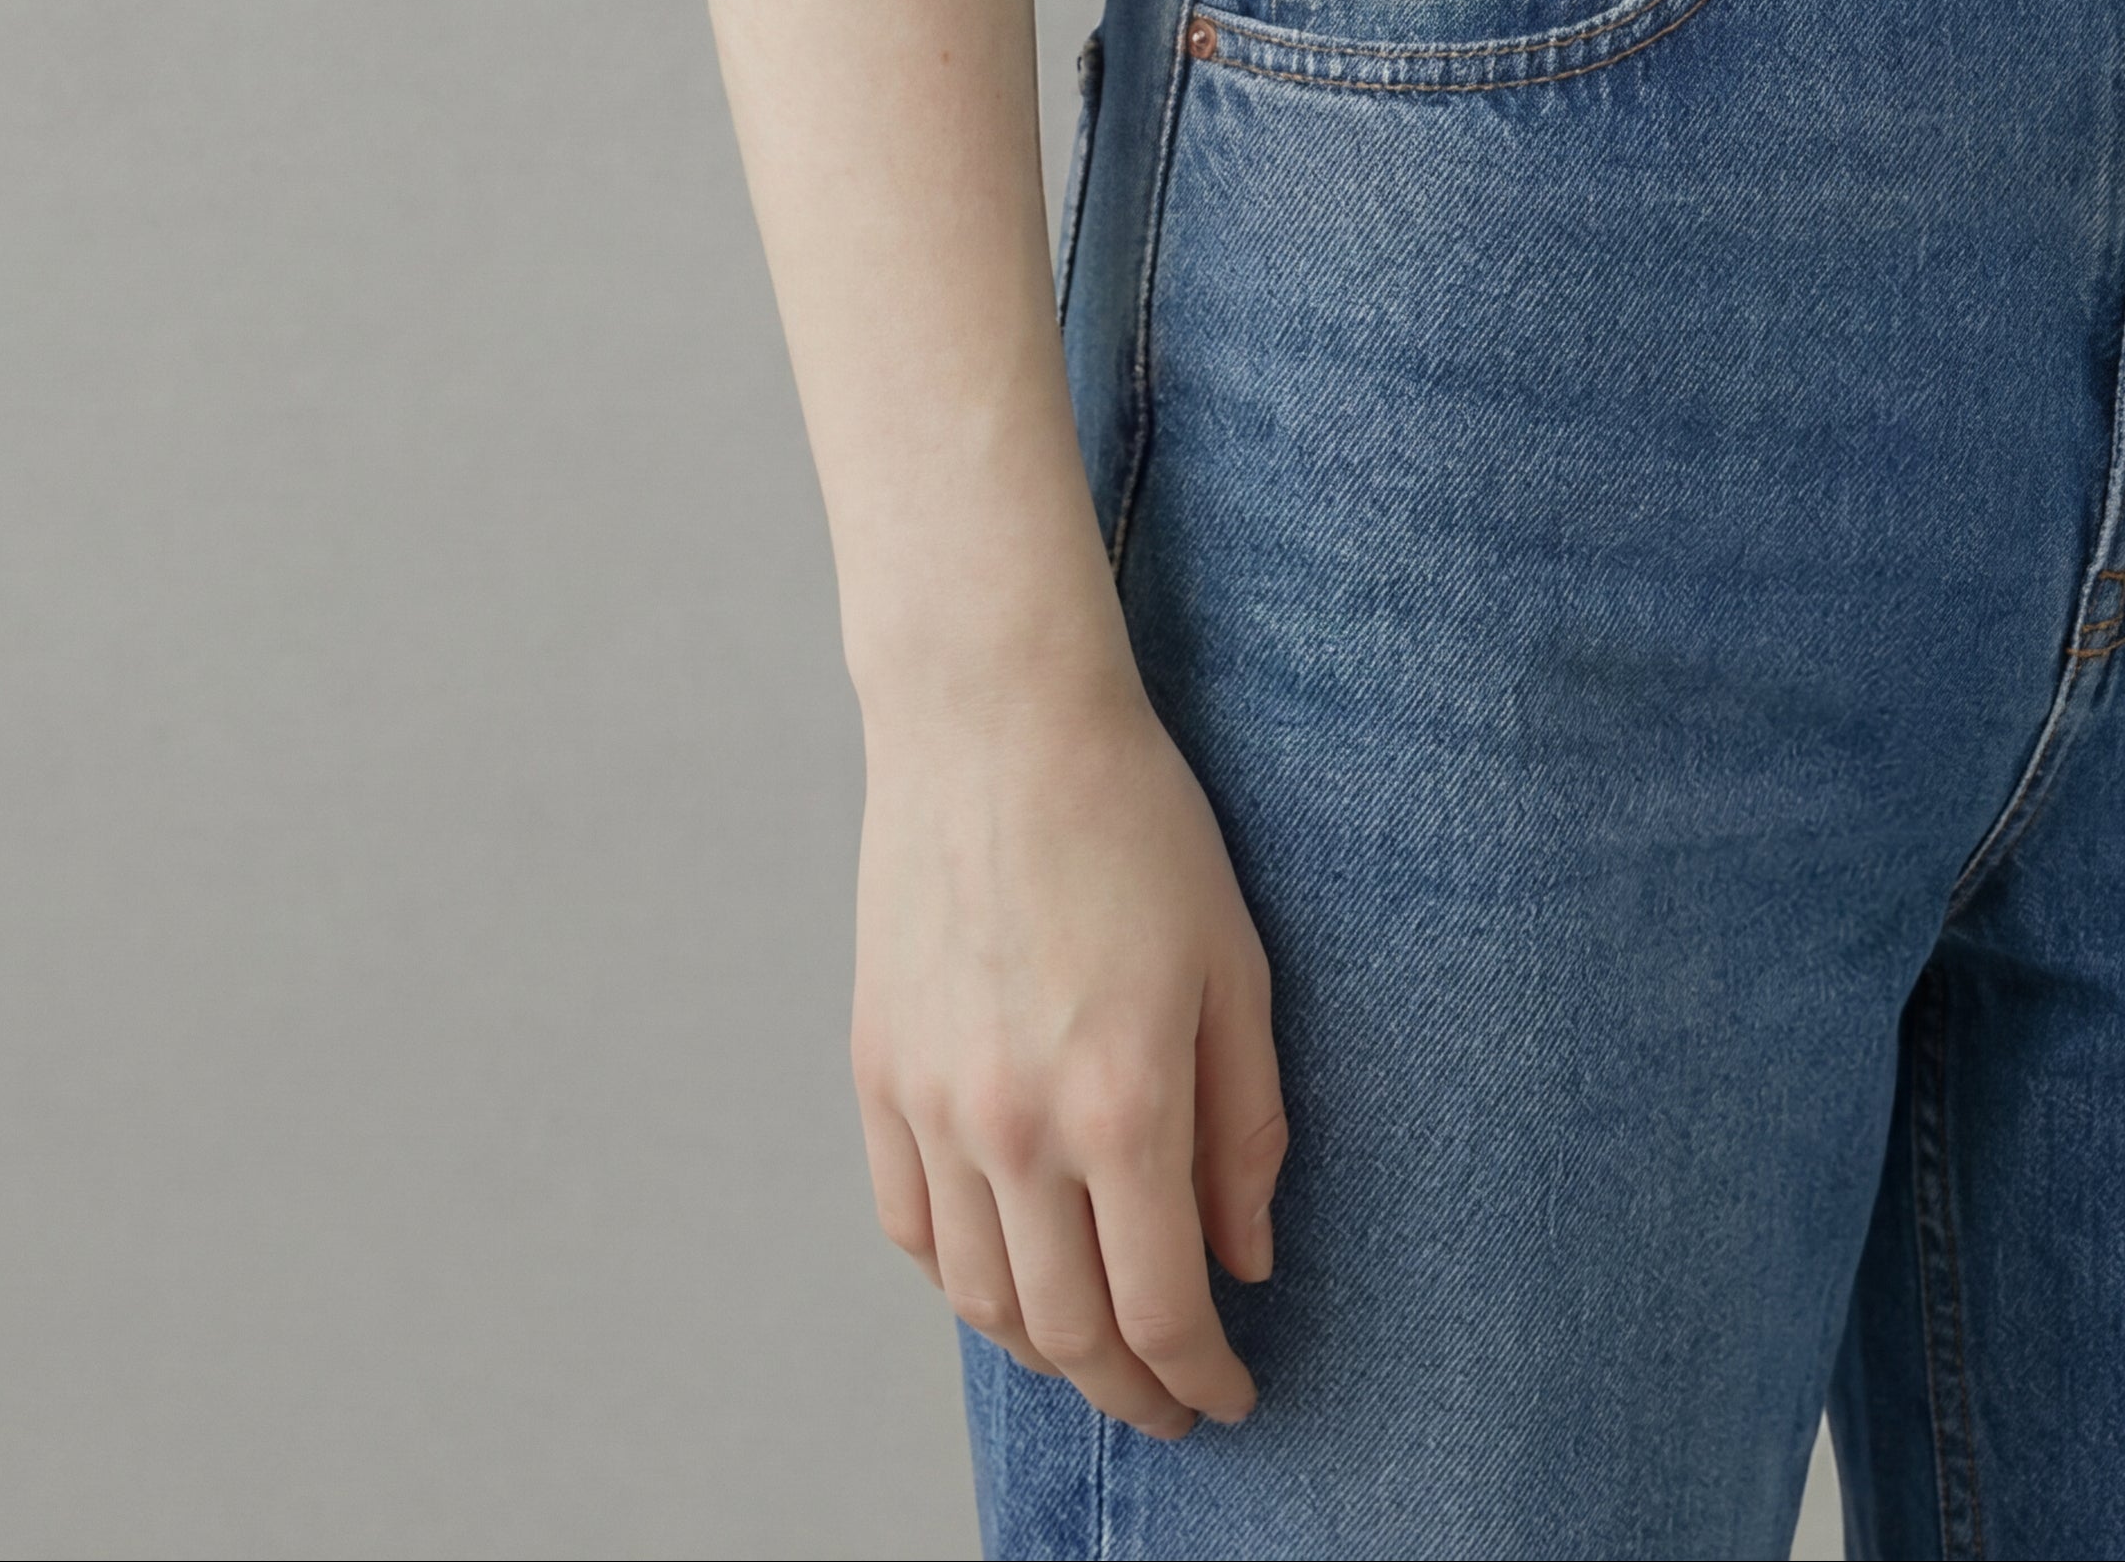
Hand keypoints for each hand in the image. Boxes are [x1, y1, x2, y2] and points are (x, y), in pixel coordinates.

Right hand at [852, 667, 1284, 1435]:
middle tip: (1172, 1404)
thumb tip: (1245, 1259)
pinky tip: (1006, 1276)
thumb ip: (1247, 1128)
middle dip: (1129, 1391)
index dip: (1201, 1379)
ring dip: (1044, 1351)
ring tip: (1096, 1353)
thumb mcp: (1237, 965)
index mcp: (1123, 1102)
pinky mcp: (876, 1071)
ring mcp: (932, 1104)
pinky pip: (910, 1226)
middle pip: (1068, 1330)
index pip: (1161, 1308)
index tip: (1232, 1397)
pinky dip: (958, 1281)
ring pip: (980, 1299)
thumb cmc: (1136, 823)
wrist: (995, 721)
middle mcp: (1016, 1125)